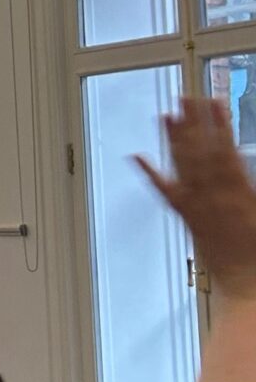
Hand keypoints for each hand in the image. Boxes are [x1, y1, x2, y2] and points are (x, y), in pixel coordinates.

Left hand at [141, 98, 255, 298]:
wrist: (247, 284)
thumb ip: (253, 185)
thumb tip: (241, 158)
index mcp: (241, 193)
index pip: (227, 151)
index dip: (219, 124)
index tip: (214, 101)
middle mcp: (215, 196)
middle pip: (201, 153)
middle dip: (193, 123)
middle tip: (185, 97)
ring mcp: (199, 206)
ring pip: (183, 167)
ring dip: (174, 139)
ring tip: (166, 114)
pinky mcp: (188, 217)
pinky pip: (167, 192)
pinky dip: (152, 173)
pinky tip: (138, 156)